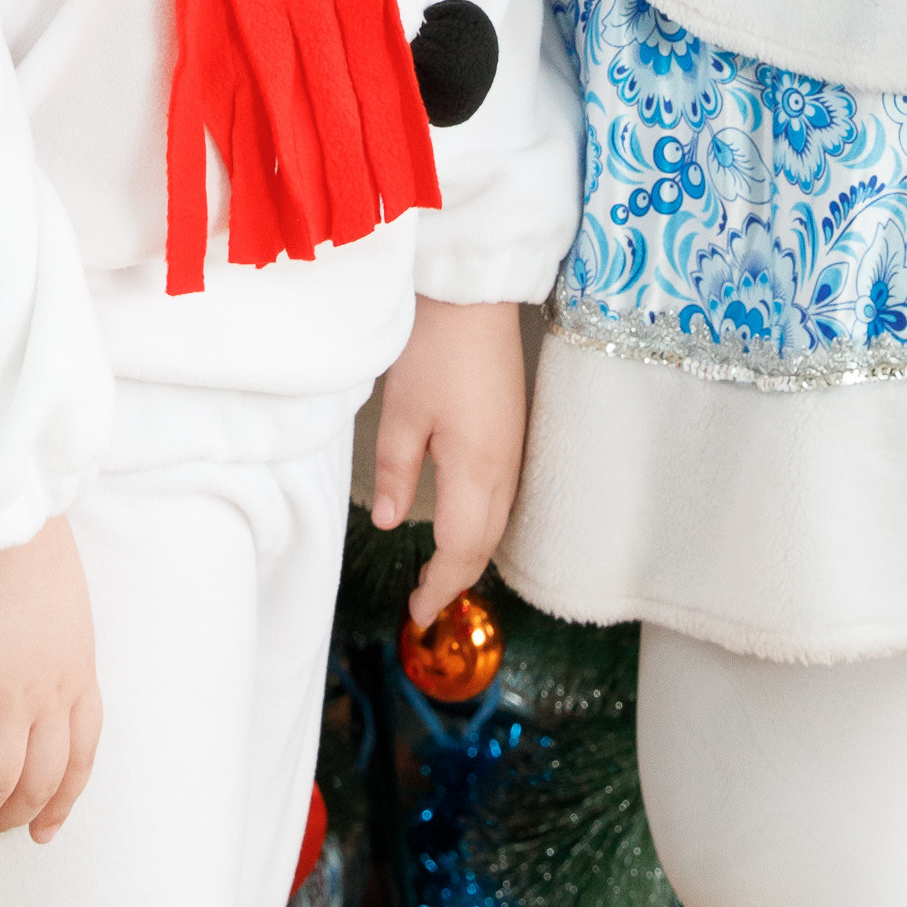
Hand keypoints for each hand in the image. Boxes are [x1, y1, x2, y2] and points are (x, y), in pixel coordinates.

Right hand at [0, 514, 101, 842]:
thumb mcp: (65, 606)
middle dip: (6, 816)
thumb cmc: (28, 541)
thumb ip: (56, 649)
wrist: (6, 508)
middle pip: (36, 782)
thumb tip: (34, 677)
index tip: (41, 830)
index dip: (60, 803)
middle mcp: (51, 692)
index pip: (79, 759)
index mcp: (79, 672)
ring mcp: (11, 690)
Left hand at [370, 296, 528, 630]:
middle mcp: (505, 466)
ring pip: (498, 521)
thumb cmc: (432, 346)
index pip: (462, 550)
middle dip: (457, 577)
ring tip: (440, 571)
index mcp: (477, 469)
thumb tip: (393, 521)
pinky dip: (482, 523)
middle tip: (425, 600)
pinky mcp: (512, 429)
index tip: (418, 612)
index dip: (441, 586)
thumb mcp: (400, 412)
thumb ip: (395, 473)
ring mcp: (514, 447)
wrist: (474, 293)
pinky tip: (463, 522)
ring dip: (472, 552)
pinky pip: (503, 496)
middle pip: (485, 542)